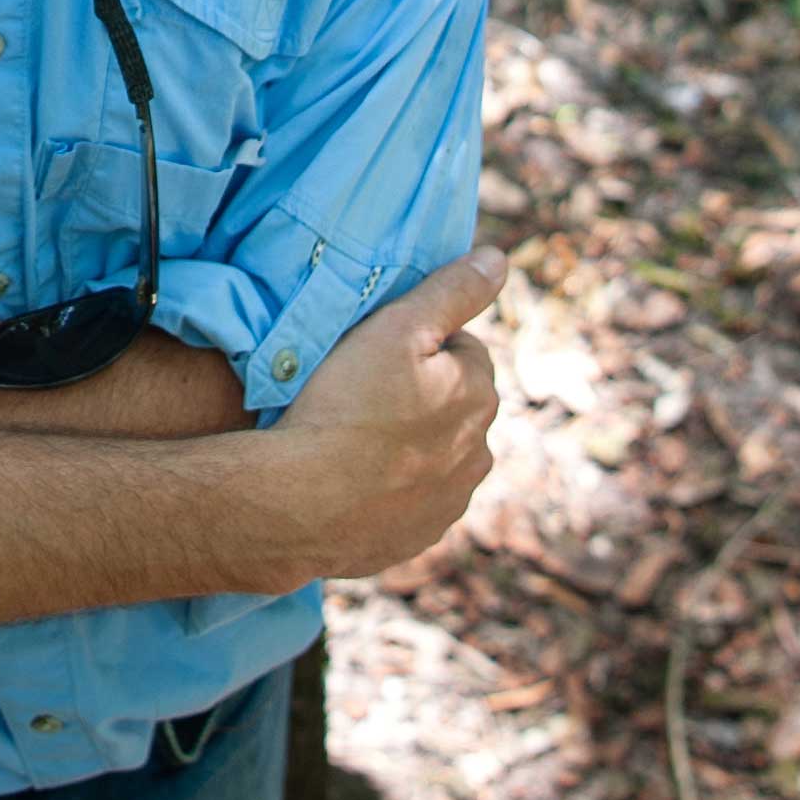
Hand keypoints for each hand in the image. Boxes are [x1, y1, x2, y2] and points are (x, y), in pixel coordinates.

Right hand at [259, 247, 505, 582]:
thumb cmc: (345, 405)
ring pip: (433, 455)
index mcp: (479, 397)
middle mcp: (477, 454)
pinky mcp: (417, 539)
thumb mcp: (395, 328)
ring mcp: (449, 503)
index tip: (375, 352)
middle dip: (418, 396)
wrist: (301, 504)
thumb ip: (452, 291)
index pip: (462, 351)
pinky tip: (351, 479)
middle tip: (358, 392)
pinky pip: (409, 502)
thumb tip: (499, 260)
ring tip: (351, 437)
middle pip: (450, 405)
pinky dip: (388, 488)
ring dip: (406, 444)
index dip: (417, 345)